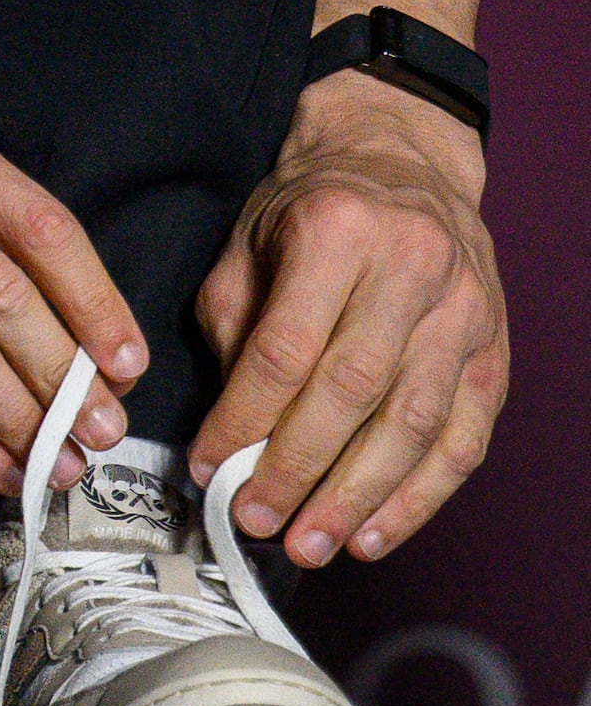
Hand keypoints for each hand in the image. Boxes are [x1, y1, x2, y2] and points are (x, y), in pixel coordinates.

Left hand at [196, 69, 505, 566]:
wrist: (403, 162)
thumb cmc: (311, 208)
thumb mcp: (248, 243)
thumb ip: (235, 329)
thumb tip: (226, 431)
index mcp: (337, 230)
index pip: (285, 348)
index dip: (244, 419)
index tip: (209, 468)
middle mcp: (412, 270)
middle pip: (353, 393)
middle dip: (298, 469)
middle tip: (256, 521)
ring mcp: (465, 312)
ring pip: (413, 424)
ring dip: (358, 498)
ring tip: (310, 544)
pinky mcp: (496, 350)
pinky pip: (464, 438)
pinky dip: (419, 496)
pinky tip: (374, 532)